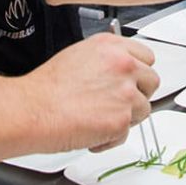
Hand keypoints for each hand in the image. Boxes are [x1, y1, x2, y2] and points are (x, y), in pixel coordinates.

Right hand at [23, 33, 158, 153]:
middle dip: (139, 93)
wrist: (33, 109)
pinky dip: (111, 138)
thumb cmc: (48, 86)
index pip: (147, 56)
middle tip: (119, 102)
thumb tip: (119, 68)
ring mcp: (126, 92)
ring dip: (127, 116)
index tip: (133, 80)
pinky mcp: (122, 119)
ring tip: (101, 118)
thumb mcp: (80, 54)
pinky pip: (127, 133)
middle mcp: (124, 65)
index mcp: (113, 46)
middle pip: (152, 80)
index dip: (138, 71)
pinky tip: (93, 133)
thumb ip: (107, 59)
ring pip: (144, 108)